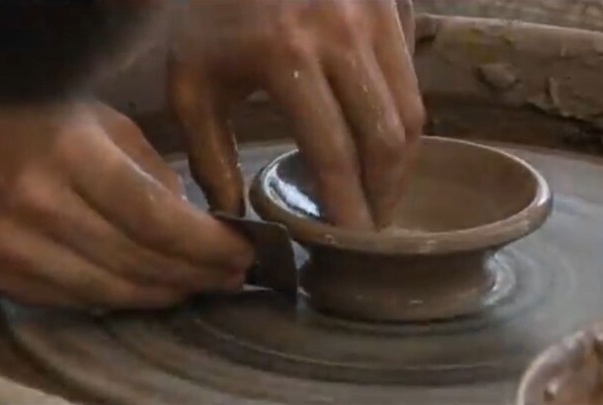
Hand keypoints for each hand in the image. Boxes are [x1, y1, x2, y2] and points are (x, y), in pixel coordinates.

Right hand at [0, 101, 253, 308]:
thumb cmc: (38, 114)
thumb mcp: (103, 120)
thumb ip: (152, 170)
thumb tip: (193, 224)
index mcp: (71, 153)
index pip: (156, 218)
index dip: (207, 244)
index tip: (245, 251)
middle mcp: (38, 206)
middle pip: (139, 260)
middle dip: (199, 273)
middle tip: (236, 275)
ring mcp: (12, 246)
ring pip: (111, 290)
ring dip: (168, 293)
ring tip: (205, 286)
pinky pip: (76, 301)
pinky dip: (123, 300)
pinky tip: (155, 293)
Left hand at [169, 0, 424, 228]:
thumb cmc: (209, 14)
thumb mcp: (191, 81)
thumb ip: (209, 153)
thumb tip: (234, 215)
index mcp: (284, 55)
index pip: (333, 151)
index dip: (347, 204)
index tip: (351, 237)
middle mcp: (342, 34)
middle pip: (387, 137)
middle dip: (385, 192)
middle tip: (374, 225)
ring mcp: (375, 14)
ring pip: (411, 109)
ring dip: (402, 162)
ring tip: (383, 193)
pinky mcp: (393, 3)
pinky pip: (411, 76)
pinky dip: (401, 118)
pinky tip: (381, 142)